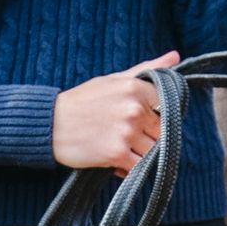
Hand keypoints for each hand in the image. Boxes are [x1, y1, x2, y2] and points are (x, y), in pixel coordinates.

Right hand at [52, 51, 181, 174]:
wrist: (50, 123)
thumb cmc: (83, 101)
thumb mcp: (114, 79)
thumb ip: (147, 69)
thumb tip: (176, 57)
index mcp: (136, 88)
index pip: (168, 109)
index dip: (156, 118)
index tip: (142, 121)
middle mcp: (134, 109)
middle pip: (162, 132)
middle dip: (148, 138)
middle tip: (126, 136)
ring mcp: (126, 132)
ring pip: (153, 152)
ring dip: (140, 154)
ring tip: (120, 147)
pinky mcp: (116, 153)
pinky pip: (138, 167)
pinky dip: (128, 168)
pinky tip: (114, 161)